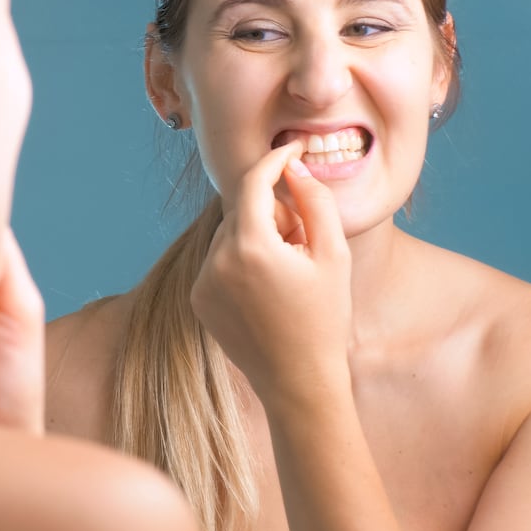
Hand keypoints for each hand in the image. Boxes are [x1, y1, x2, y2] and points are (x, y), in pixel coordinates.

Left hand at [190, 141, 352, 402]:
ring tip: (287, 272)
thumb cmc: (324, 317)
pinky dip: (241, 261)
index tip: (290, 149)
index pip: (253, 182)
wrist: (298, 380)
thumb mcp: (333, 253)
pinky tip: (266, 291)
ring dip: (257, 237)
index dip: (274, 161)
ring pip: (230, 234)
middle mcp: (217, 260)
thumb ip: (314, 200)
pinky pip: (219, 261)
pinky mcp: (197, 299)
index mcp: (250, 246)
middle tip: (303, 242)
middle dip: (273, 212)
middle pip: (243, 209)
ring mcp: (202, 281)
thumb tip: (293, 167)